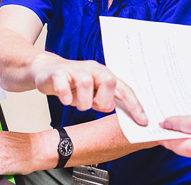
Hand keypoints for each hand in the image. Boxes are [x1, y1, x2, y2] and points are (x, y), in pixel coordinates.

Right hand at [31, 52, 147, 125]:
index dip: (134, 105)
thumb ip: (103, 100)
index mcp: (104, 74)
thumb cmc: (72, 83)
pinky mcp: (58, 72)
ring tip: (77, 104)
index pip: (124, 89)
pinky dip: (65, 95)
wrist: (47, 70)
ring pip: (86, 83)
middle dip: (103, 101)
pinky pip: (63, 83)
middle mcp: (93, 69)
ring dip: (83, 102)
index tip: (143, 121)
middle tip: (93, 106)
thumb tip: (113, 108)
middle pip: (109, 81)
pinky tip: (65, 100)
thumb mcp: (91, 92)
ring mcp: (75, 69)